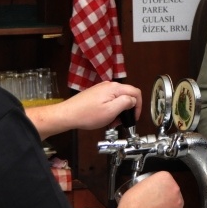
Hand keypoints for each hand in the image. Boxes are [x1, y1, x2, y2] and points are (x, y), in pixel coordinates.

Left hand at [27, 81, 142, 139]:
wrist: (68, 114)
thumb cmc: (87, 115)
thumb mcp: (111, 111)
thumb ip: (126, 103)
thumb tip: (133, 100)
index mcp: (115, 88)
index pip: (135, 92)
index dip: (139, 106)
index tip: (135, 117)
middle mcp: (109, 85)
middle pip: (127, 95)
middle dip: (127, 109)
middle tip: (122, 121)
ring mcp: (102, 89)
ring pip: (118, 98)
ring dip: (119, 111)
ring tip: (112, 122)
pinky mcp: (96, 94)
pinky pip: (109, 100)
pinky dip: (111, 109)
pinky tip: (105, 118)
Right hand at [115, 170, 185, 207]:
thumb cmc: (133, 203)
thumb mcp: (139, 185)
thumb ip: (150, 184)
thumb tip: (151, 189)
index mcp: (165, 177)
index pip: (166, 180)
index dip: (158, 187)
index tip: (153, 191)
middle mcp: (174, 187)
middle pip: (173, 190)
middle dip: (166, 196)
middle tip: (155, 202)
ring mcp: (178, 202)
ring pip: (178, 202)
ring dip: (170, 206)